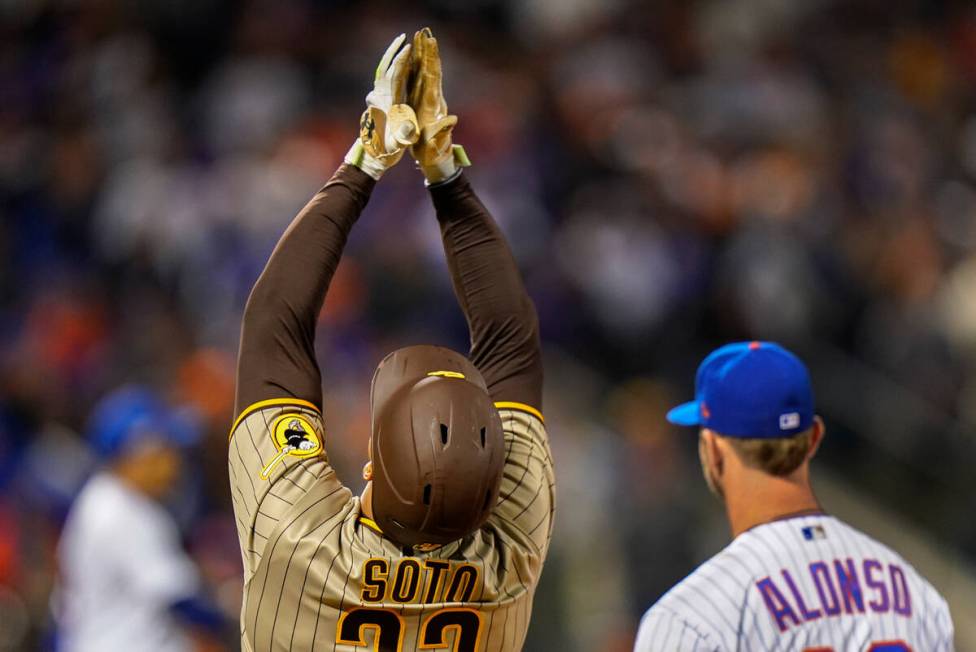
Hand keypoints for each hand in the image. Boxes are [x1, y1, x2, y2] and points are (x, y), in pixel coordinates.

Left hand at [344, 34, 419, 179]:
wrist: (372, 155)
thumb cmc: (387, 150)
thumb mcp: (398, 144)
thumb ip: (404, 135)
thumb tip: (410, 129)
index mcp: (387, 103)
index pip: (394, 76)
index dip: (401, 61)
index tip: (409, 48)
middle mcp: (379, 97)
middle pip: (385, 68)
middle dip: (395, 52)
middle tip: (404, 38)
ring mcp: (377, 97)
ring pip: (383, 71)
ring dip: (392, 57)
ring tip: (402, 45)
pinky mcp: (378, 100)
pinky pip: (384, 78)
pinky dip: (391, 67)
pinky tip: (398, 63)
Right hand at [408, 28, 469, 183]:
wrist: (435, 159)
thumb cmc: (433, 152)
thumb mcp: (437, 143)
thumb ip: (444, 131)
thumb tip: (452, 120)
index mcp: (434, 105)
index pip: (432, 78)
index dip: (430, 60)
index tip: (429, 43)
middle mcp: (432, 99)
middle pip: (430, 70)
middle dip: (427, 51)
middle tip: (424, 32)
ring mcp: (427, 100)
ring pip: (425, 73)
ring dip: (422, 56)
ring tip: (420, 38)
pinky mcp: (421, 104)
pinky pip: (418, 82)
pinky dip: (416, 68)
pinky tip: (413, 59)